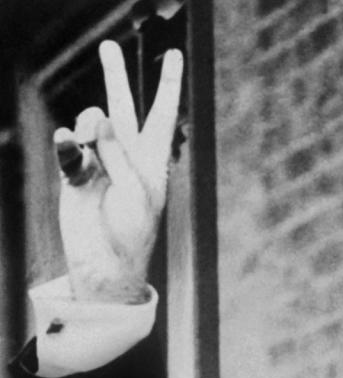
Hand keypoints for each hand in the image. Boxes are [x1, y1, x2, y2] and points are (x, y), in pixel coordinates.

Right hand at [54, 39, 182, 302]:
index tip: (174, 53)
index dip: (168, 83)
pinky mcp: (75, 172)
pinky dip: (68, 143)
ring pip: (91, 121)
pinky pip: (68, 145)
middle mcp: (126, 155)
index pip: (163, 113)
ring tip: (89, 146)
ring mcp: (100, 162)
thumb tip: (99, 119)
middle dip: (115, 76)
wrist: (106, 265)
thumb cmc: (132, 233)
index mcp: (152, 159)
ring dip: (90, 127)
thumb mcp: (137, 191)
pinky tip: (69, 144)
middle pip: (121, 105)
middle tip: (106, 46)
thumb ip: (121, 152)